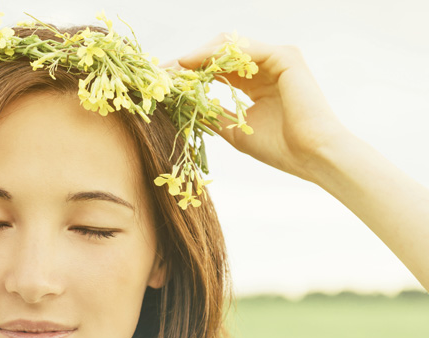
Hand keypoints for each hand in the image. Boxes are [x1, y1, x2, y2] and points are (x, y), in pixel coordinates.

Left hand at [175, 34, 350, 183]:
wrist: (312, 156)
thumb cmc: (280, 148)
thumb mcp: (235, 129)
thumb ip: (212, 113)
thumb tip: (183, 106)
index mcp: (256, 82)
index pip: (216, 69)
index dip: (189, 73)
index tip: (161, 82)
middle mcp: (266, 66)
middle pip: (219, 54)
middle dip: (188, 61)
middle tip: (159, 73)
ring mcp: (276, 58)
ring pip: (228, 46)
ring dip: (197, 56)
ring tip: (172, 69)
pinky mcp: (285, 56)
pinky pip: (243, 48)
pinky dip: (215, 54)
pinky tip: (192, 63)